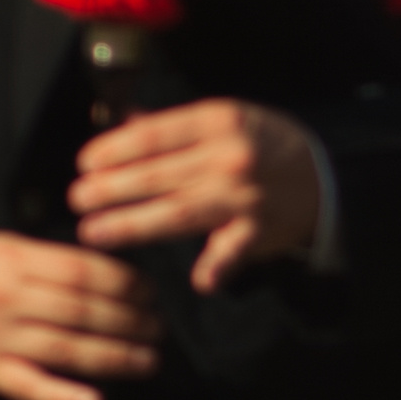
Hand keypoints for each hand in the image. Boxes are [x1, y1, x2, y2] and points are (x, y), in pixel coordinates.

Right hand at [0, 231, 160, 399]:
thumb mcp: (8, 246)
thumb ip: (55, 259)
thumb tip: (117, 273)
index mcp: (14, 262)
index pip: (83, 272)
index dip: (125, 283)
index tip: (151, 292)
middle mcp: (5, 300)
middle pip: (81, 312)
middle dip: (130, 321)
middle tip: (158, 326)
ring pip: (65, 350)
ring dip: (115, 358)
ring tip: (148, 359)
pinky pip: (30, 388)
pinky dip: (63, 398)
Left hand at [69, 99, 321, 291]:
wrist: (324, 176)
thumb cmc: (263, 144)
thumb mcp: (225, 119)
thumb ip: (174, 126)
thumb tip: (123, 122)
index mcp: (218, 121)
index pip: (154, 135)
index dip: (114, 150)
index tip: (84, 164)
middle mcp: (231, 156)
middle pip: (159, 175)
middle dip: (111, 189)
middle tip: (77, 199)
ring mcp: (246, 195)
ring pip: (179, 212)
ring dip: (132, 224)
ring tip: (93, 232)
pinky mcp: (259, 230)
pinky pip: (234, 250)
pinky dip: (218, 266)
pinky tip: (198, 280)